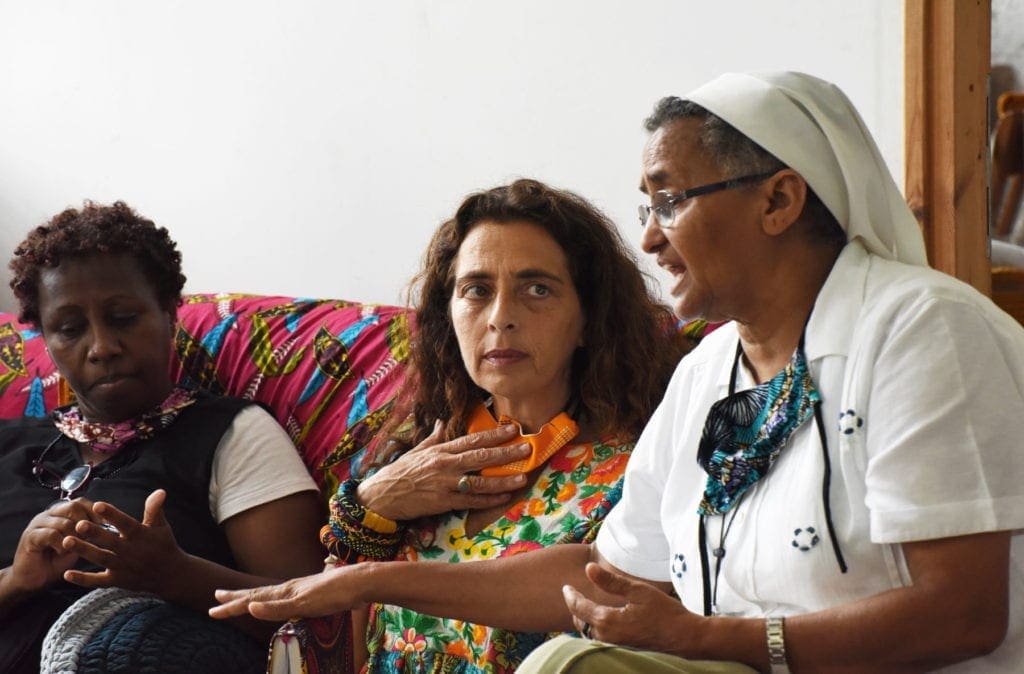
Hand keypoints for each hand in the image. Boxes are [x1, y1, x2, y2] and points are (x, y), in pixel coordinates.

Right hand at [8, 498, 96, 593]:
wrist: (34, 578)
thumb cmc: (57, 560)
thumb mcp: (77, 543)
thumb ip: (87, 531)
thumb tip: (108, 524)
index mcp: (61, 513)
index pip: (80, 502)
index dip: (94, 511)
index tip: (104, 524)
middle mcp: (49, 515)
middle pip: (73, 507)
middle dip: (85, 523)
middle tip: (88, 538)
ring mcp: (38, 524)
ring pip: (64, 522)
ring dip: (74, 537)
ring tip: (74, 548)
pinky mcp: (30, 537)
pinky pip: (51, 535)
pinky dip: (61, 544)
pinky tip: (62, 552)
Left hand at [61, 489, 188, 597]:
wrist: (171, 575)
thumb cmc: (164, 545)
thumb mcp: (161, 526)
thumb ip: (155, 509)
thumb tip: (160, 490)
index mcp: (141, 535)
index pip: (125, 523)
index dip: (112, 515)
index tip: (98, 505)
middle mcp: (130, 551)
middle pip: (110, 541)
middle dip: (94, 533)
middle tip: (78, 524)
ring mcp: (123, 567)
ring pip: (101, 558)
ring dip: (84, 551)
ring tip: (66, 541)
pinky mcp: (117, 580)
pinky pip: (98, 581)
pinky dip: (83, 579)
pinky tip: (67, 574)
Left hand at [210, 565, 358, 620]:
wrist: (358, 581)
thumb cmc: (341, 590)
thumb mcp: (319, 600)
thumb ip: (307, 602)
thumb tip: (298, 605)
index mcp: (290, 591)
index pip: (261, 594)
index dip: (242, 596)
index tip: (223, 596)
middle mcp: (289, 589)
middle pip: (256, 594)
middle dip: (233, 599)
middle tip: (213, 600)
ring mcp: (295, 594)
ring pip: (262, 598)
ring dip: (241, 601)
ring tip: (220, 603)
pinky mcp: (304, 601)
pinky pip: (282, 606)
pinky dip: (266, 606)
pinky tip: (253, 607)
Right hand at [357, 421, 531, 519]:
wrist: (382, 495)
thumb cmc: (400, 472)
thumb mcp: (416, 450)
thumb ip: (433, 438)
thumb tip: (441, 422)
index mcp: (441, 450)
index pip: (472, 439)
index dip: (494, 434)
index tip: (512, 428)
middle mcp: (445, 465)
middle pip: (481, 457)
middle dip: (506, 452)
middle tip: (526, 448)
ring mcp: (446, 484)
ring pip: (480, 481)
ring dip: (503, 479)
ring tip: (522, 476)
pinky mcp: (444, 502)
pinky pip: (471, 501)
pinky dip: (488, 500)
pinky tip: (504, 497)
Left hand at [562, 562, 699, 651]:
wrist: (683, 637)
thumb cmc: (663, 611)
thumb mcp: (637, 590)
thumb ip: (611, 581)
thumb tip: (588, 568)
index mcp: (608, 621)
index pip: (579, 608)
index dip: (570, 596)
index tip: (565, 587)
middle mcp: (607, 637)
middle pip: (580, 623)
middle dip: (574, 608)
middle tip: (571, 594)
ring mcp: (614, 645)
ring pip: (588, 633)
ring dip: (583, 619)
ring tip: (583, 605)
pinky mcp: (621, 648)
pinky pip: (598, 638)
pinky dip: (593, 628)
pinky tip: (599, 619)